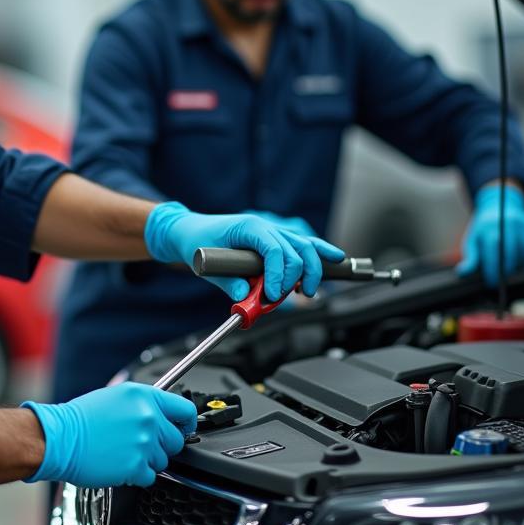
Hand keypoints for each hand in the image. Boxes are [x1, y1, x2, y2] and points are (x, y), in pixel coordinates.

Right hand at [22, 383, 197, 487]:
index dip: (186, 423)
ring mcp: (143, 443)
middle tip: (142, 445)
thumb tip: (160, 415)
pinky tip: (120, 464)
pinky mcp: (135, 466)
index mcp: (145, 397)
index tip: (183, 429)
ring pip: (163, 461)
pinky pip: (149, 476)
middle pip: (177, 440)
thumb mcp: (116, 396)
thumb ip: (143, 405)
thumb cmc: (81, 418)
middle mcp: (148, 418)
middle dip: (162, 445)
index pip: (185, 410)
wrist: (60, 438)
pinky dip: (137, 475)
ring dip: (148, 461)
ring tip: (125, 453)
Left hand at [145, 201, 343, 300]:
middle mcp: (264, 226)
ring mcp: (271, 230)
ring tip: (309, 290)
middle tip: (290, 298)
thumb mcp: (206, 265)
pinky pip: (301, 244)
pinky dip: (318, 252)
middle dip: (298, 276)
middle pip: (296, 249)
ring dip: (312, 268)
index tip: (272, 296)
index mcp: (249, 227)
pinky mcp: (274, 238)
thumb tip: (247, 299)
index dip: (278, 275)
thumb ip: (229, 283)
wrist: (188, 231)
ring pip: (304, 245)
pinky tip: (335, 258)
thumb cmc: (195, 242)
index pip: (274, 250)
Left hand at [456, 185, 523, 285]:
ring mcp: (523, 223)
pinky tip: (520, 253)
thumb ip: (470, 258)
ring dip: (519, 263)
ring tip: (508, 263)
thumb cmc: (484, 229)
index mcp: (489, 226)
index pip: (493, 252)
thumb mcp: (473, 241)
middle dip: (506, 270)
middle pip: (511, 253)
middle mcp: (508, 222)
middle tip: (501, 278)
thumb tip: (461, 273)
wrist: (500, 207)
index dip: (493, 270)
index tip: (491, 282)